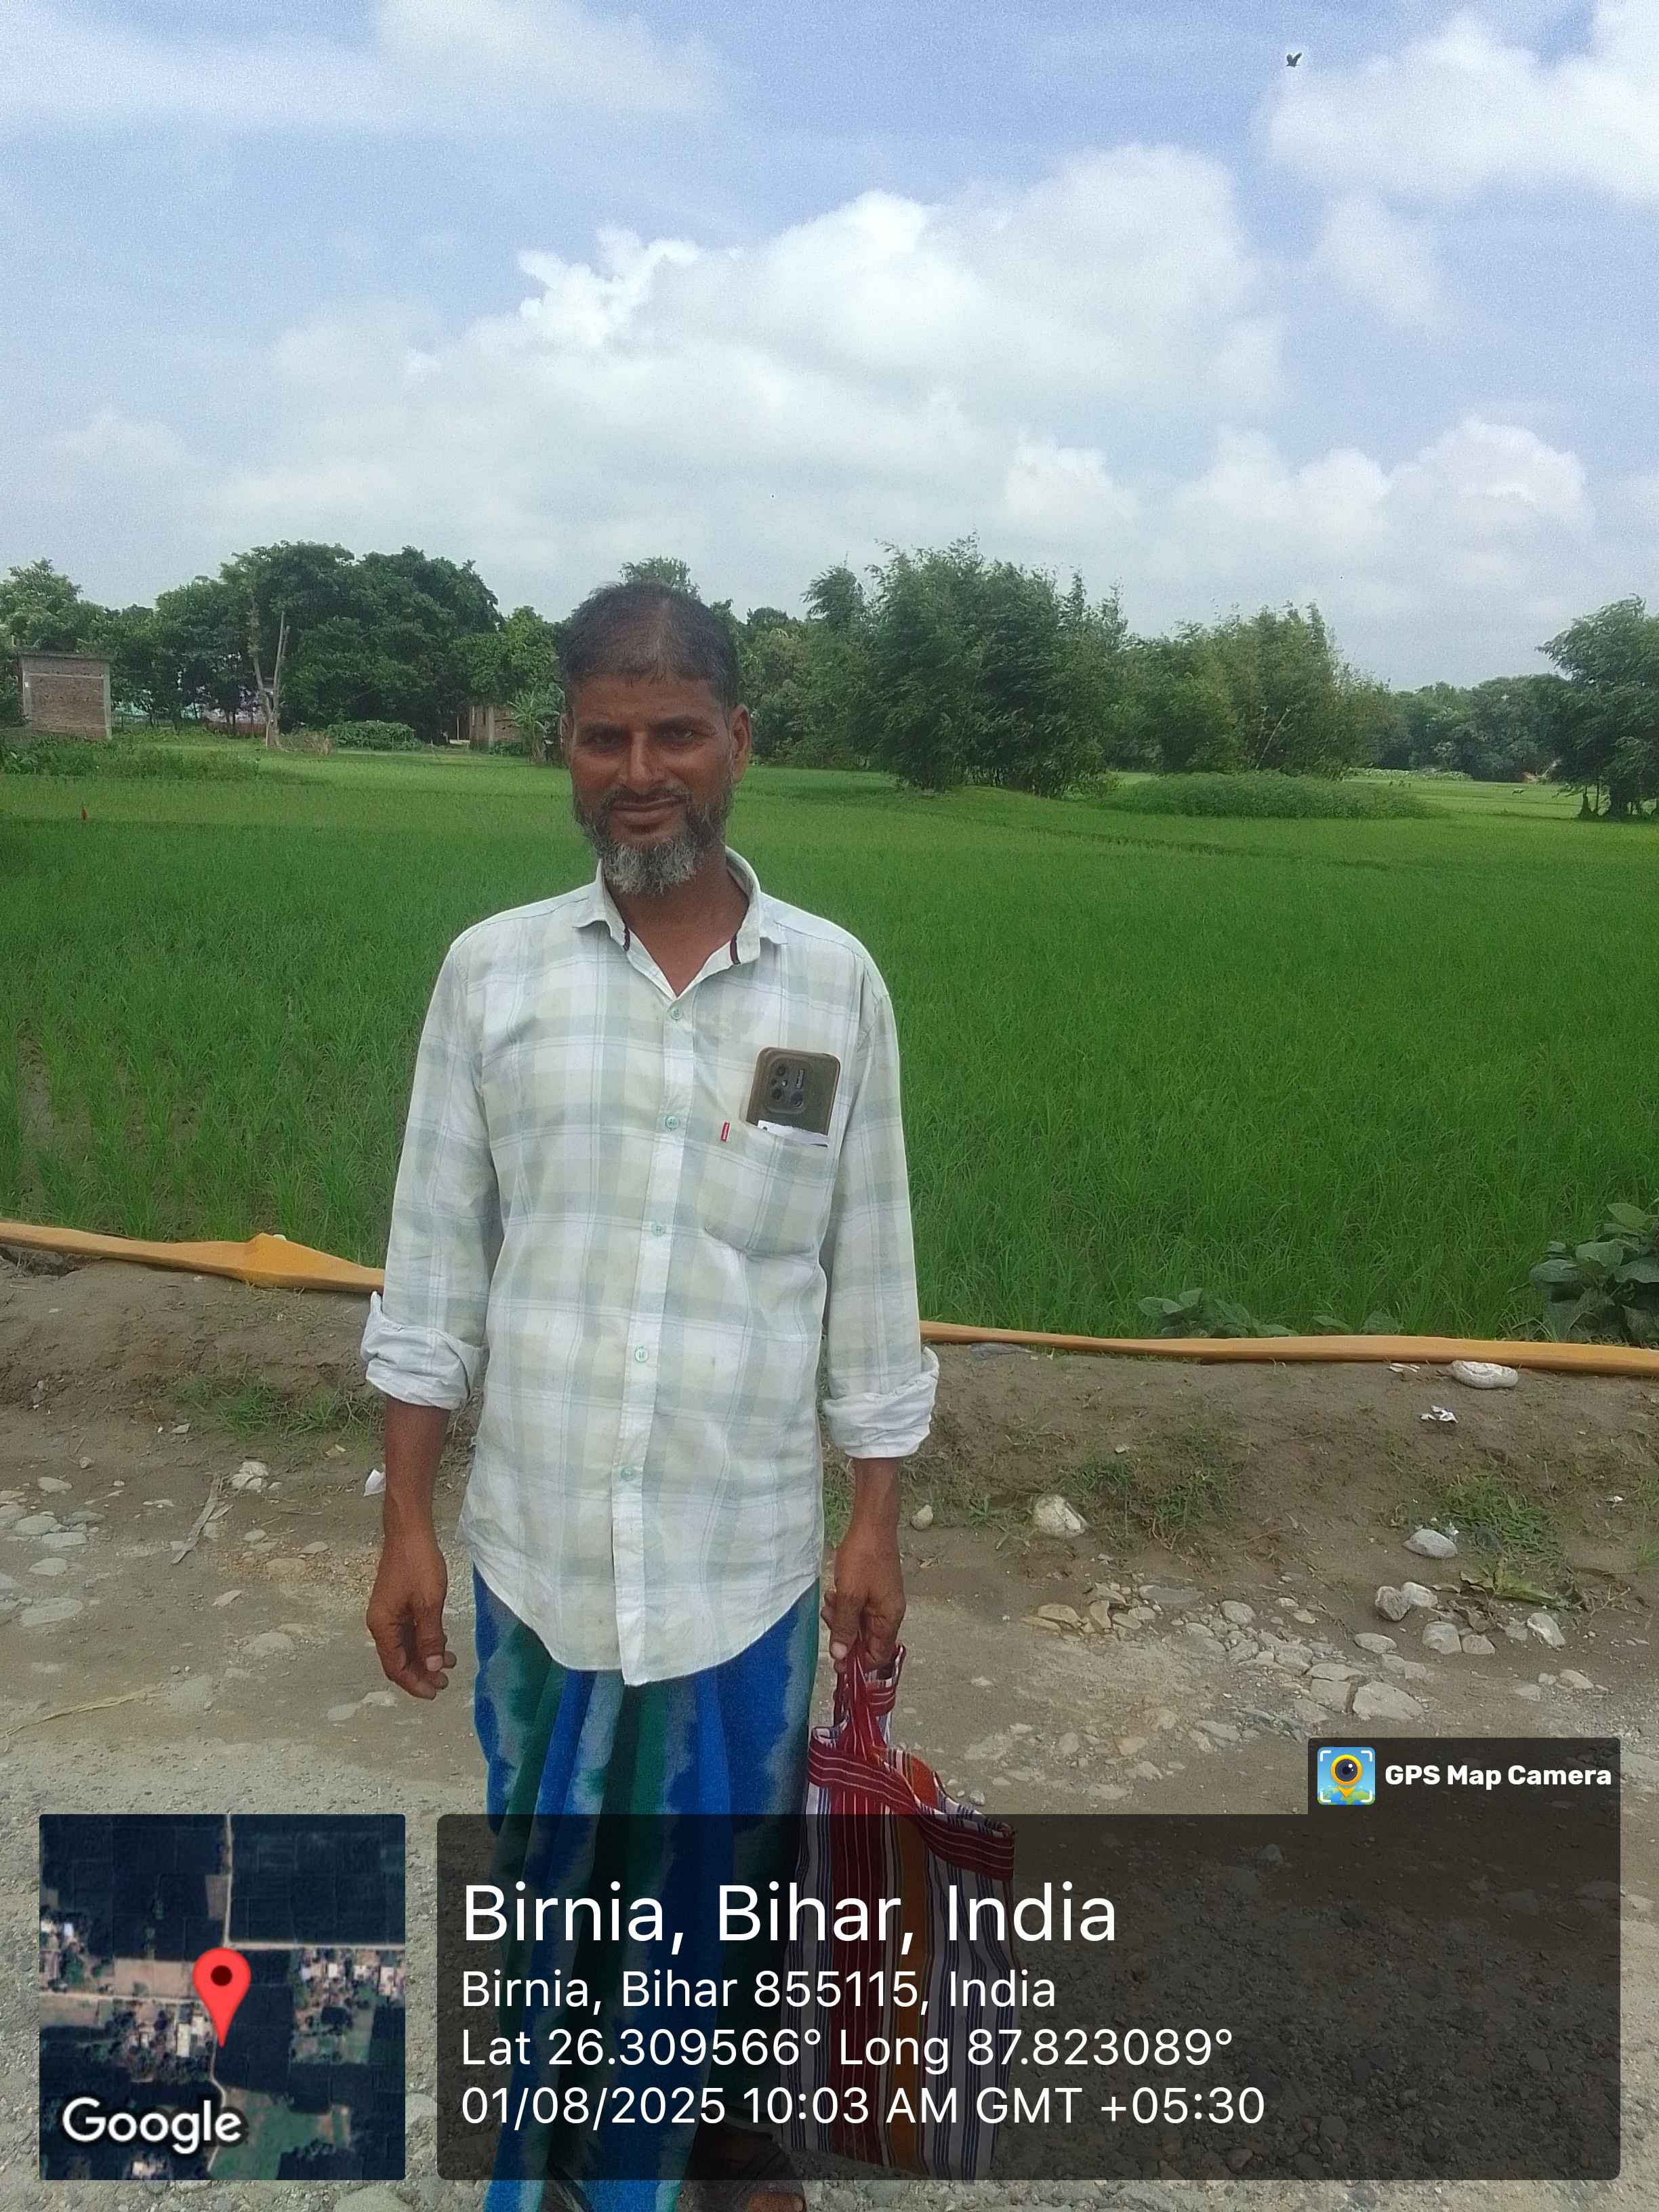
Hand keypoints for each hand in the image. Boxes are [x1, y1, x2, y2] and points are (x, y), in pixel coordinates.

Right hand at [367, 1527, 456, 1697]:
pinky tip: (443, 1645)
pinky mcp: (398, 1605)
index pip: (395, 1667)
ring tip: (450, 1666)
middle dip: (421, 1674)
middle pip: (398, 1660)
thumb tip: (433, 1669)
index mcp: (383, 1626)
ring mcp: (389, 1614)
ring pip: (406, 1647)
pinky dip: (425, 1642)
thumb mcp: (429, 1604)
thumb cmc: (419, 1565)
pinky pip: (410, 1633)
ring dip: (426, 1658)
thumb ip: (431, 1638)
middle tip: (445, 1683)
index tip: (434, 1693)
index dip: (414, 1683)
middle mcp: (381, 1624)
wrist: (410, 1532)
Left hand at [822, 1526, 904, 1671]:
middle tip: (828, 1619)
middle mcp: (889, 1612)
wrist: (872, 1525)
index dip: (857, 1662)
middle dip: (845, 1635)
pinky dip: (845, 1606)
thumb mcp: (849, 1596)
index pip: (878, 1655)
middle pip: (867, 1640)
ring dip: (842, 1618)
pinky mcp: (874, 1589)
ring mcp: (882, 1600)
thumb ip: (844, 1627)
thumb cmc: (863, 1558)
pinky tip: (834, 1594)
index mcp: (890, 1617)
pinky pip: (858, 1608)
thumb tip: (840, 1657)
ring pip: (860, 1623)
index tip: (836, 1661)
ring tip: (829, 1602)